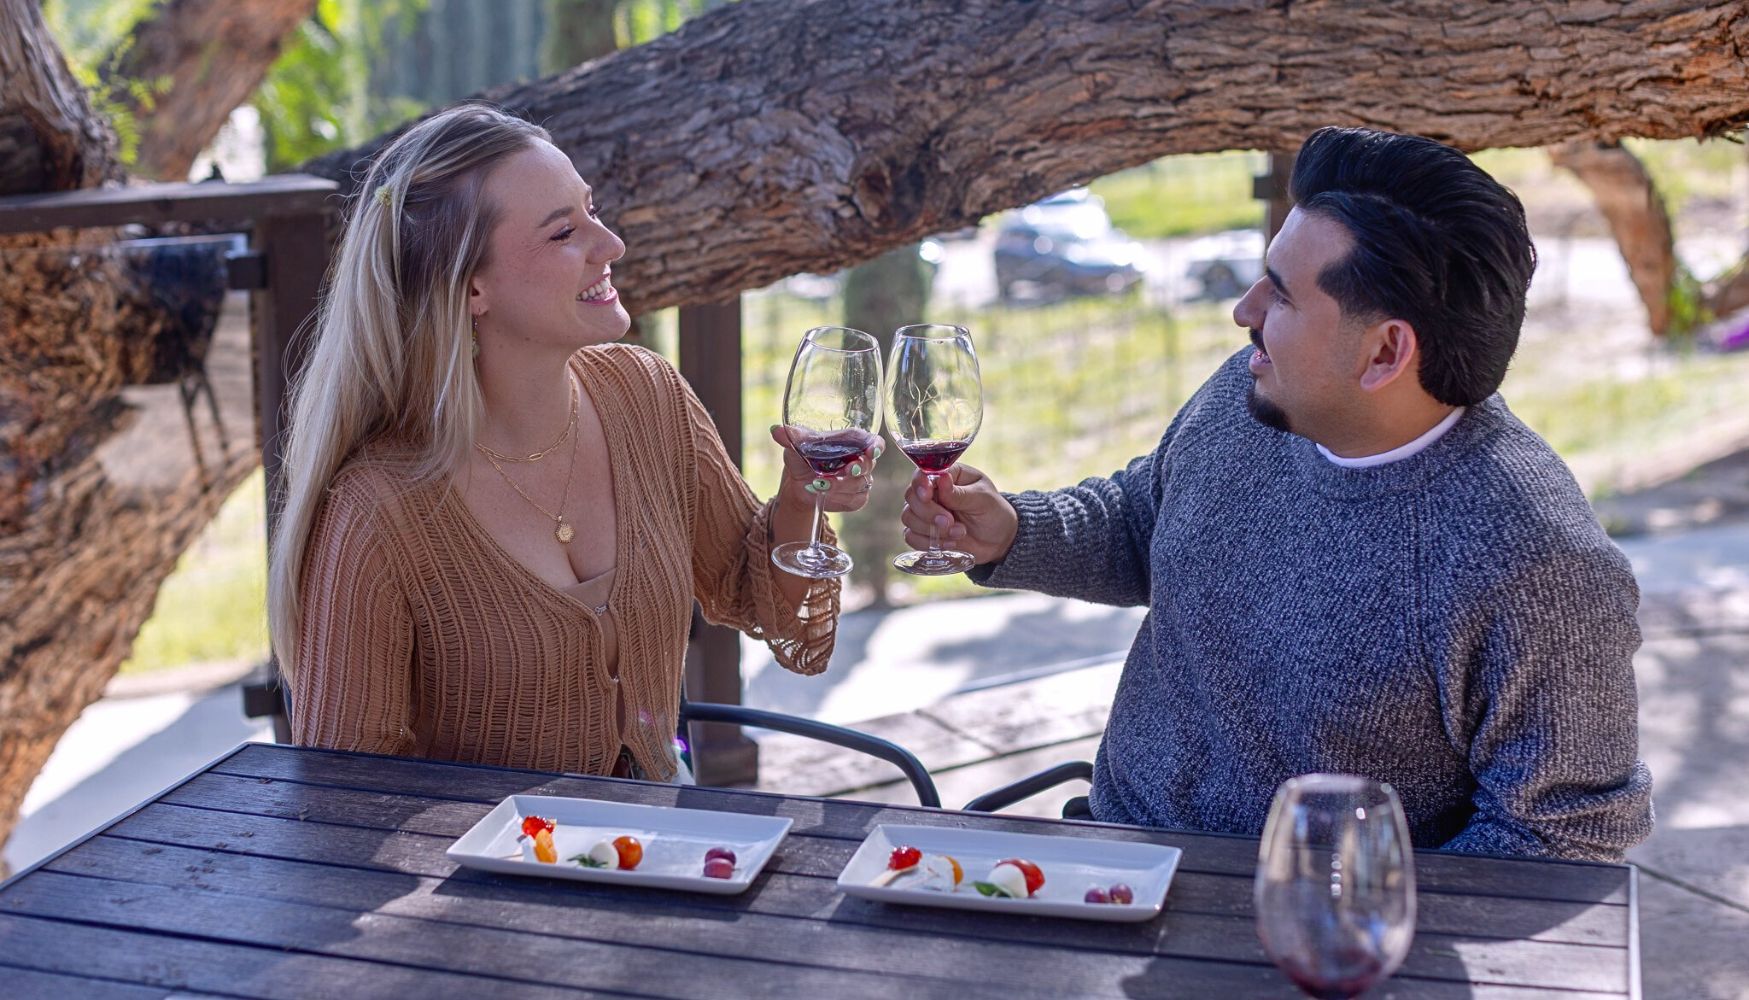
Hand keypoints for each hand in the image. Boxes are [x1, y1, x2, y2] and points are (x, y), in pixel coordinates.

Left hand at [770, 425, 879, 514]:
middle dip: (857, 468)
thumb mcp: (796, 446)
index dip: (876, 447)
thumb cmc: (802, 458)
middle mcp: (860, 461)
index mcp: (853, 443)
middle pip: (868, 465)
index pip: (874, 443)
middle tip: (847, 470)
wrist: (797, 484)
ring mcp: (860, 481)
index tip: (872, 451)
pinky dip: (838, 498)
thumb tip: (776, 430)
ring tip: (819, 483)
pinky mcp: (856, 499)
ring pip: (859, 484)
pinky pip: (854, 500)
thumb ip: (791, 438)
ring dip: (840, 485)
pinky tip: (823, 493)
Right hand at [900, 463, 1017, 565]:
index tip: (927, 495)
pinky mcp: (923, 532)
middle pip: (911, 496)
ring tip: (959, 533)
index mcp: (947, 476)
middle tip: (950, 522)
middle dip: (929, 512)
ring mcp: (925, 512)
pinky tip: (949, 544)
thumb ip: (961, 493)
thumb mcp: (984, 500)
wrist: (997, 540)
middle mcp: (932, 491)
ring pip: (908, 517)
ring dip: (931, 529)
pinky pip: (911, 537)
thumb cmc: (993, 512)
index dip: (920, 484)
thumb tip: (942, 479)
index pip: (922, 473)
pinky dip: (927, 543)